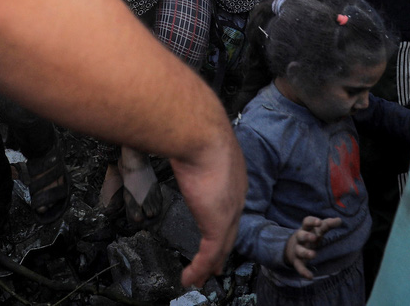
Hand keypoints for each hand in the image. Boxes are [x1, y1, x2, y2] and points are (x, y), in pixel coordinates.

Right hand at [171, 127, 247, 287]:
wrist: (199, 132)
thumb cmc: (193, 129)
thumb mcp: (193, 142)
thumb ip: (188, 149)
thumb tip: (172, 142)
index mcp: (233, 174)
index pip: (230, 205)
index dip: (223, 223)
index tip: (217, 234)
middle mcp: (237, 194)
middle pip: (230, 230)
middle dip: (222, 251)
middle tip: (215, 267)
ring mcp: (230, 210)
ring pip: (221, 247)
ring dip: (209, 266)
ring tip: (198, 279)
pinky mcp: (218, 223)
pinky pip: (210, 255)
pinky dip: (199, 269)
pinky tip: (189, 278)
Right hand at [283, 216, 342, 278]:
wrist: (292, 247)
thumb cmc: (310, 235)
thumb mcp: (318, 229)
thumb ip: (328, 224)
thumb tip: (340, 220)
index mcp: (306, 229)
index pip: (306, 222)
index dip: (312, 222)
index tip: (319, 222)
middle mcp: (300, 239)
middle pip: (301, 236)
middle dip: (307, 236)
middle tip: (314, 238)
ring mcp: (298, 250)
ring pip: (300, 251)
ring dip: (305, 253)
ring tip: (313, 255)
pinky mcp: (298, 262)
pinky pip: (299, 267)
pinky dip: (303, 272)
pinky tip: (310, 277)